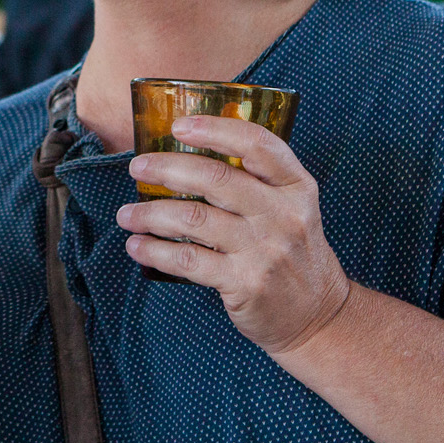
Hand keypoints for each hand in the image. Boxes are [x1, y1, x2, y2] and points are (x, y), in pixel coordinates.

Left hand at [118, 116, 350, 358]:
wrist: (316, 315)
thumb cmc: (292, 253)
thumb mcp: (292, 209)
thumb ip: (257, 181)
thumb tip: (190, 153)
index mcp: (296, 187)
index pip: (258, 144)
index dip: (215, 129)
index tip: (179, 126)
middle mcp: (283, 215)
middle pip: (216, 178)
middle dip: (167, 168)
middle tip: (137, 168)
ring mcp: (265, 250)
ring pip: (194, 219)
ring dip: (151, 214)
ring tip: (126, 214)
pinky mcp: (246, 283)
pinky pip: (188, 261)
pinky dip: (155, 251)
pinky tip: (137, 246)